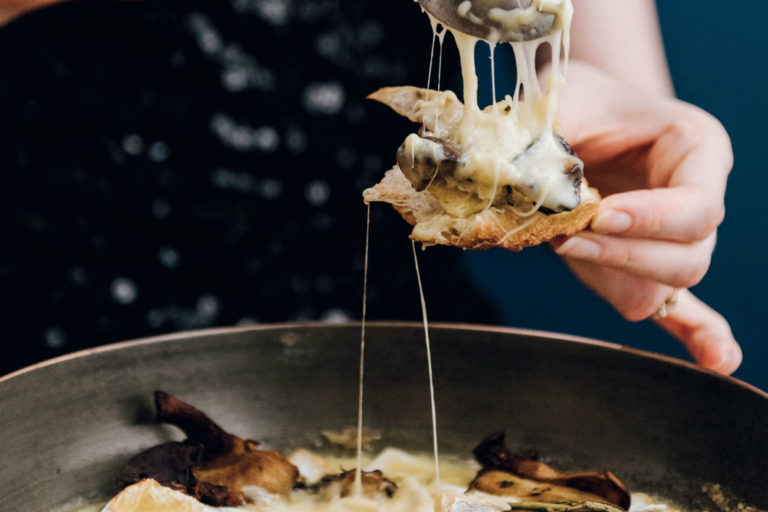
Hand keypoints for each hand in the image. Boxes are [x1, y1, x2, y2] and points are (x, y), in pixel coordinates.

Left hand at [551, 62, 740, 373]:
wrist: (584, 112)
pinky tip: (718, 360)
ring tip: (565, 245)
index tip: (598, 215)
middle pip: (690, 256)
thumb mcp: (567, 100)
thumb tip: (521, 184)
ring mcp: (674, 237)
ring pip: (669, 283)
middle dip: (626, 255)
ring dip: (618, 276)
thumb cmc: (582, 99)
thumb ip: (552, 138)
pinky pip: (683, 308)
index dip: (652, 220)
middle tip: (565, 236)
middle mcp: (698, 198)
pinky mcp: (646, 263)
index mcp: (697, 150)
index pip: (697, 206)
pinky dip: (698, 333)